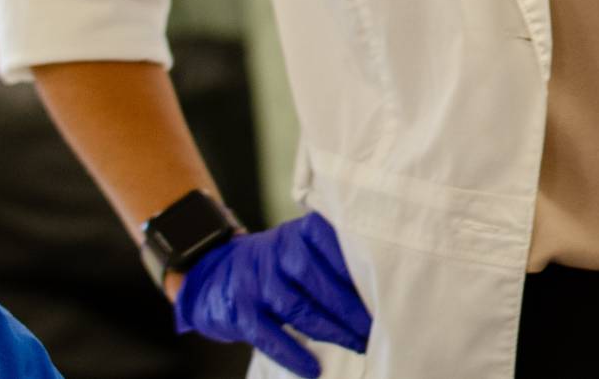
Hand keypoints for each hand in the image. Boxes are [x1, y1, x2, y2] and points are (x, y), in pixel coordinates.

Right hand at [174, 211, 370, 377]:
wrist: (212, 272)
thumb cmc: (275, 264)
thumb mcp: (298, 246)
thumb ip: (331, 255)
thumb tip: (381, 282)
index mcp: (298, 233)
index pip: (334, 243)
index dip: (360, 268)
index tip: (386, 288)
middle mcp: (277, 253)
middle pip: (320, 282)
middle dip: (353, 308)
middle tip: (378, 326)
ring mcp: (256, 283)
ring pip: (299, 310)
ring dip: (332, 331)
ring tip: (358, 345)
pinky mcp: (240, 312)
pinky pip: (269, 337)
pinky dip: (293, 355)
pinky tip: (313, 369)